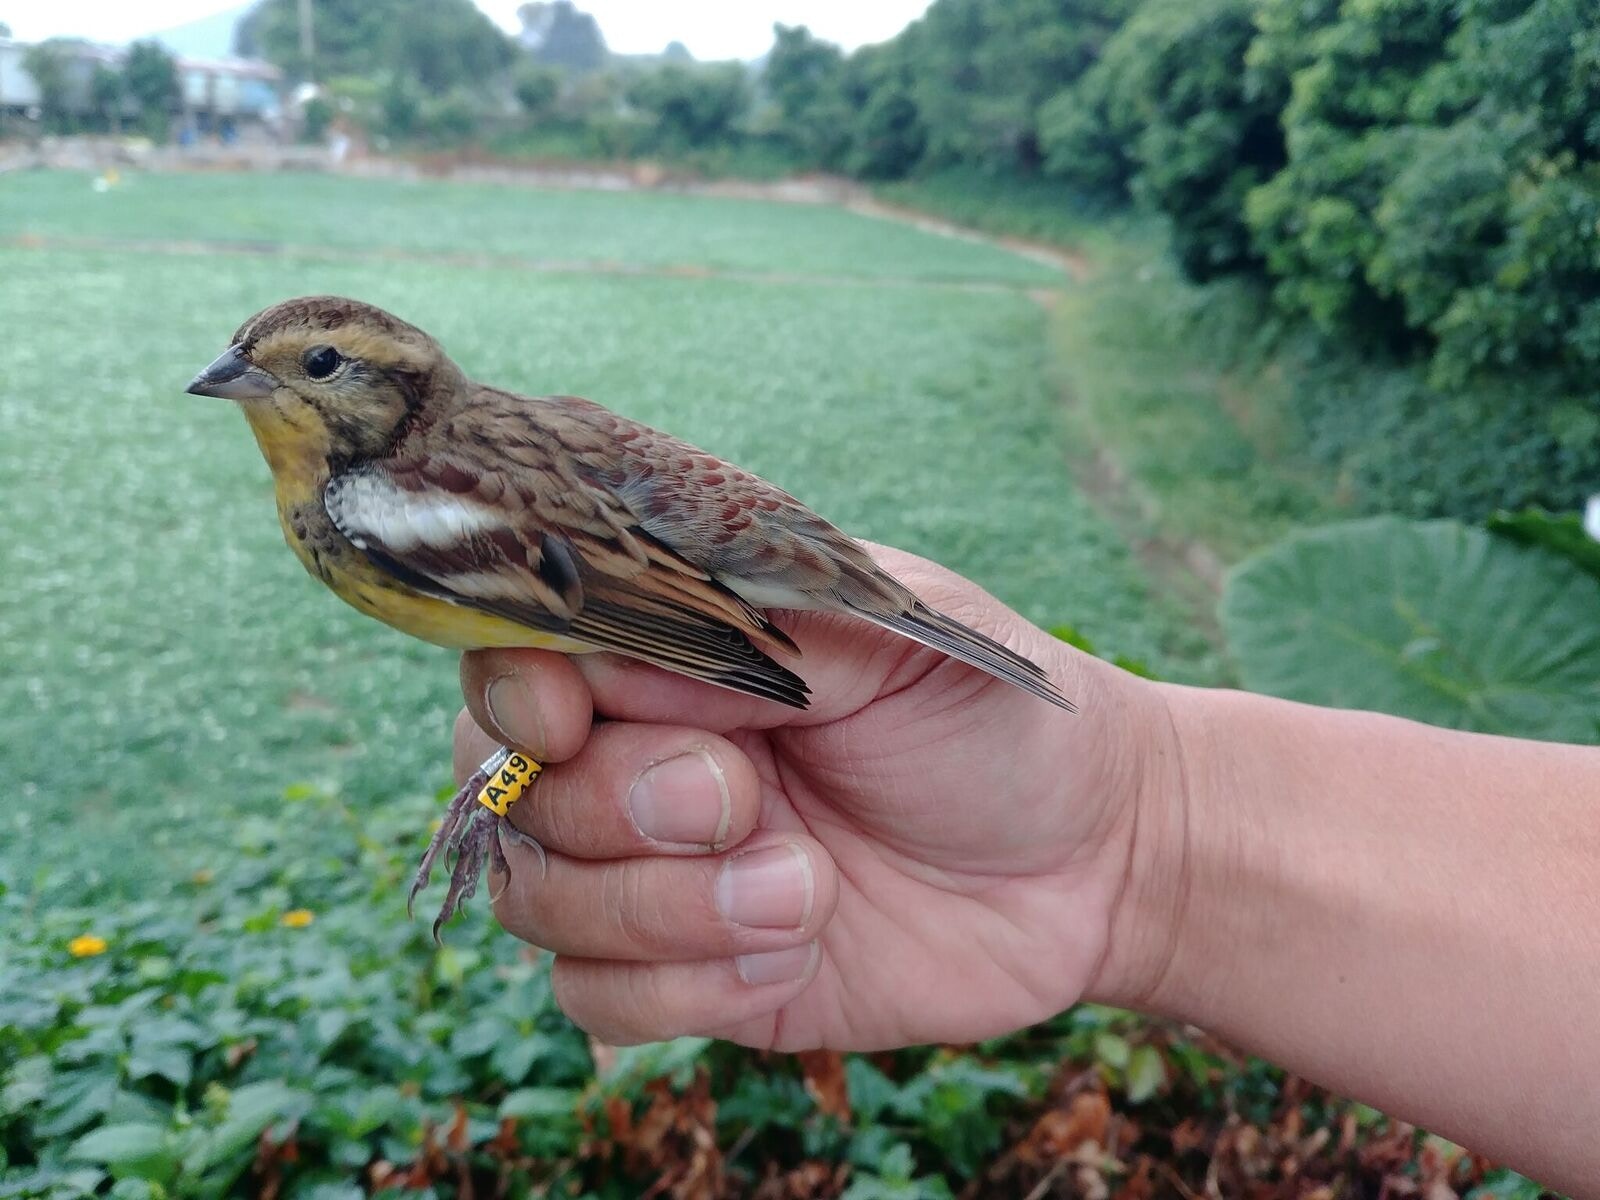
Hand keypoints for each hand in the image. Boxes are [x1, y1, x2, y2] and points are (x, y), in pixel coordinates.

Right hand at [454, 546, 1175, 1050]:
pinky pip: (599, 999)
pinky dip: (685, 986)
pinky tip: (795, 951)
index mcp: (680, 651)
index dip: (515, 695)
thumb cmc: (999, 717)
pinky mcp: (693, 974)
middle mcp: (647, 755)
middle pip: (508, 791)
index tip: (568, 720)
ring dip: (664, 908)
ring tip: (806, 889)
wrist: (1095, 859)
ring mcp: (661, 871)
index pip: (519, 659)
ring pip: (540, 903)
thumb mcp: (892, 630)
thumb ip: (746, 627)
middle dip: (619, 807)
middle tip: (745, 799)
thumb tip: (599, 657)